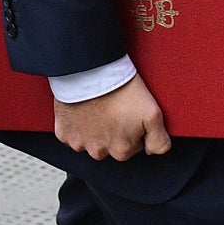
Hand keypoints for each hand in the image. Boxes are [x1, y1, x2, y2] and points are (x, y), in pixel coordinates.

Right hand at [53, 72, 170, 160]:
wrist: (91, 72)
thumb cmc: (120, 89)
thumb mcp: (153, 114)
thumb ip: (160, 141)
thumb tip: (156, 151)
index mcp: (122, 151)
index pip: (133, 146)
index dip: (134, 129)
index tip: (129, 114)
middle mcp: (100, 152)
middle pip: (111, 146)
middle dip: (114, 131)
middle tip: (114, 109)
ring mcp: (79, 143)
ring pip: (90, 141)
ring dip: (94, 130)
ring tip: (98, 108)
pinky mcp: (64, 132)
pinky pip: (71, 134)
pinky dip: (76, 125)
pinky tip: (83, 111)